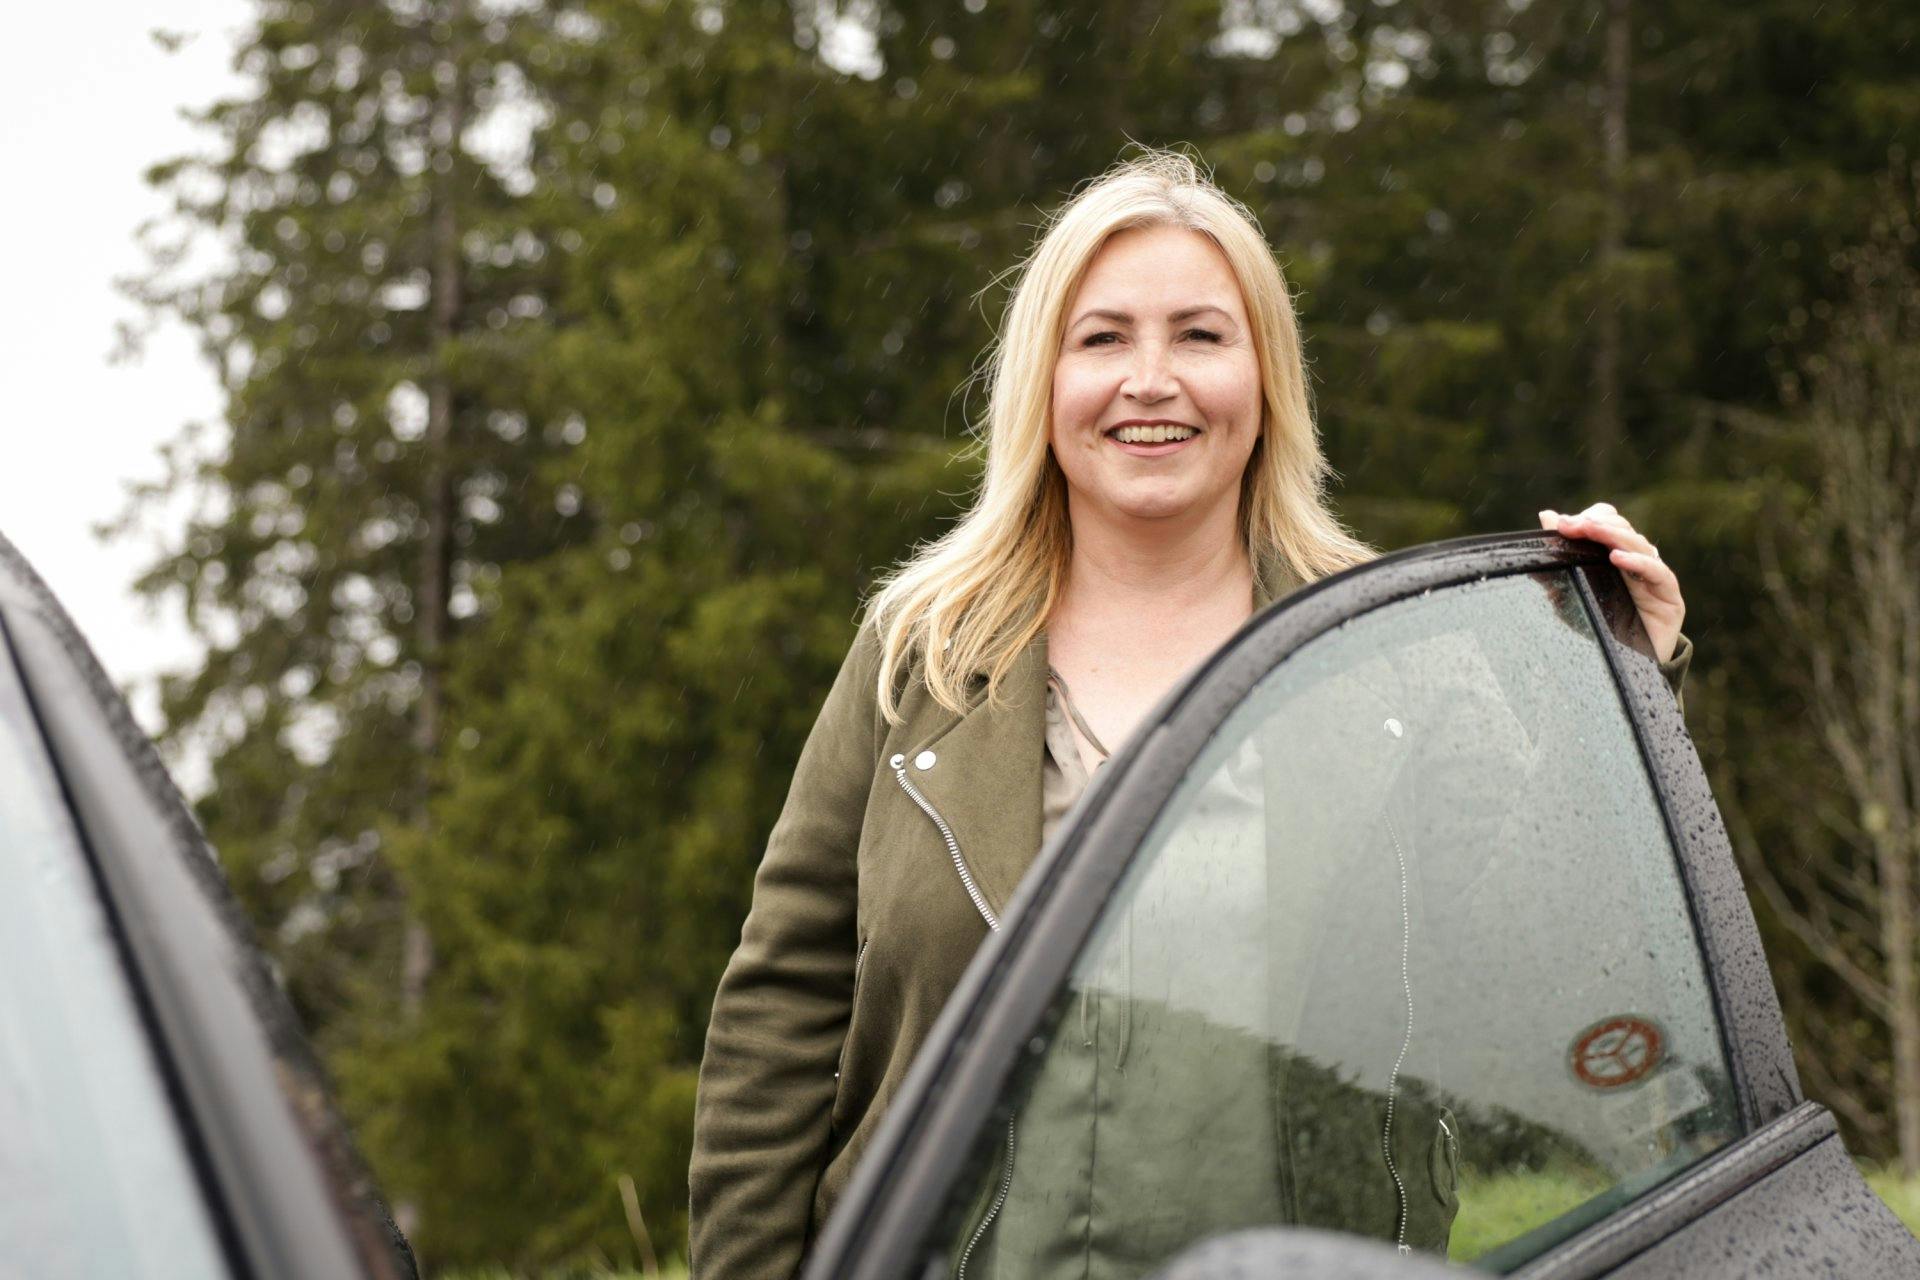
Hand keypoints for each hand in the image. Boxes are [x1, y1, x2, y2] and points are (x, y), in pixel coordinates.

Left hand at [1538, 502, 1684, 662]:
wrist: (1623, 672)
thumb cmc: (1598, 629)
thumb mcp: (1570, 593)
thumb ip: (1558, 559)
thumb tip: (1546, 516)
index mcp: (1618, 558)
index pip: (1611, 523)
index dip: (1591, 518)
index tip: (1561, 523)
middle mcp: (1639, 564)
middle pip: (1624, 531)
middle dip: (1595, 525)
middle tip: (1571, 525)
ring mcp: (1657, 579)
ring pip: (1640, 546)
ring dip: (1613, 536)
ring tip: (1590, 530)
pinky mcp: (1670, 599)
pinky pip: (1658, 573)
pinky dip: (1638, 563)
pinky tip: (1617, 558)